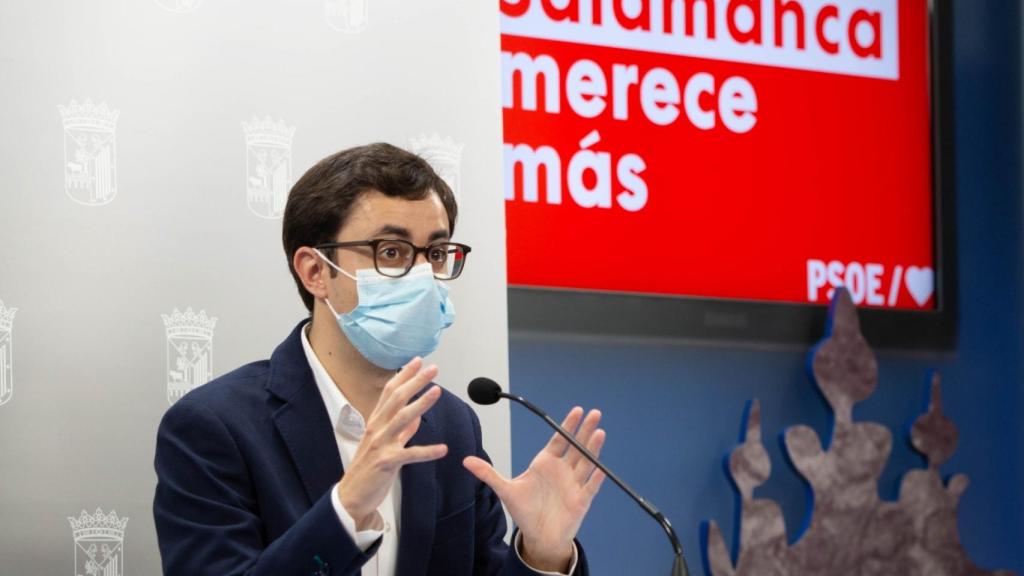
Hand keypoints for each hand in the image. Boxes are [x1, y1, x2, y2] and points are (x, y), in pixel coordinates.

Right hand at [336, 358, 447, 528]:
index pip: (390, 392)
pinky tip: (443, 449)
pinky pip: (410, 454)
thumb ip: (402, 430)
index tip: (417, 361)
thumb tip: (417, 417)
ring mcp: (381, 444)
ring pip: (402, 419)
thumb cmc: (368, 468)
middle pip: (397, 399)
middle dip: (415, 382)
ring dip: (421, 404)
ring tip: (437, 391)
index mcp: (376, 422)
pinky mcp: (386, 462)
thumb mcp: (384, 444)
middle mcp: (377, 428)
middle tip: (433, 368)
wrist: (350, 495)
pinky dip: (427, 451)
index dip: (404, 375)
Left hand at [463, 407, 606, 571]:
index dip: (568, 425)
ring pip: (586, 462)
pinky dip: (596, 478)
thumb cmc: (525, 511)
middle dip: (585, 430)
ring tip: (599, 432)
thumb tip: (465, 460)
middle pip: (576, 446)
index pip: (559, 439)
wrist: (539, 536)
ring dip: (593, 448)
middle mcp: (562, 470)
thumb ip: (488, 474)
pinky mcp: (581, 500)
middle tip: (594, 413)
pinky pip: (590, 487)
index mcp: (546, 463)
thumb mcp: (505, 490)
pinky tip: (601, 469)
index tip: (577, 410)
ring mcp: (574, 484)